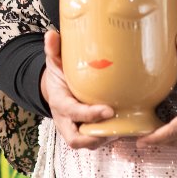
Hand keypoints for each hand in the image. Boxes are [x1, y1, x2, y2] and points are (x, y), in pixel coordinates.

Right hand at [40, 30, 114, 149]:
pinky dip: (108, 138)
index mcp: (59, 102)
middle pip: (76, 139)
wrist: (54, 88)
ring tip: (124, 128)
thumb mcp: (54, 61)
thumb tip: (52, 34)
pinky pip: (95, 141)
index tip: (109, 110)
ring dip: (105, 139)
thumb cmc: (58, 75)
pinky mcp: (84, 132)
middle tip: (116, 128)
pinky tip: (124, 128)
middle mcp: (65, 120)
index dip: (89, 114)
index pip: (72, 112)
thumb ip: (53, 49)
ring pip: (87, 144)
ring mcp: (74, 128)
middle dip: (95, 137)